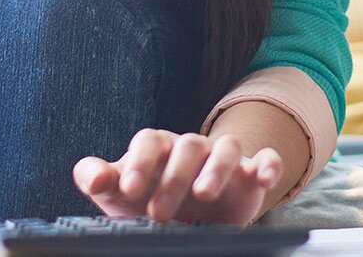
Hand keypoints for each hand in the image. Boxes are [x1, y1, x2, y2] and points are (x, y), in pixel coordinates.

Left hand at [73, 129, 282, 225]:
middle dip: (173, 178)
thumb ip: (99, 180)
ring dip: (217, 168)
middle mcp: (192, 148)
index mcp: (159, 147)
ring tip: (204, 194)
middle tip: (158, 213)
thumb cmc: (148, 200)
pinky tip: (263, 178)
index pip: (149, 141)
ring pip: (226, 147)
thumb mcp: (118, 194)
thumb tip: (94, 177)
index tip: (129, 190)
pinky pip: (266, 160)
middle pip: (188, 146)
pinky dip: (269, 165)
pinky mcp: (251, 176)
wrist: (188, 221)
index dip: (139, 163)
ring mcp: (223, 160)